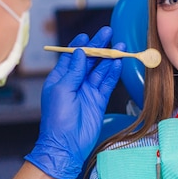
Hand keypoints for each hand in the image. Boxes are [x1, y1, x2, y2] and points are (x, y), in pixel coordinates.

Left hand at [25, 27, 122, 178]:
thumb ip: (73, 71)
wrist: (66, 145)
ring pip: (100, 70)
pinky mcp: (99, 100)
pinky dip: (113, 73)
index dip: (80, 45)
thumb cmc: (57, 119)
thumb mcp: (62, 90)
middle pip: (89, 60)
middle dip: (98, 46)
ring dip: (109, 58)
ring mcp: (87, 91)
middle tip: (108, 32)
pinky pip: (107, 83)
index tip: (88, 36)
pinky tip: (118, 63)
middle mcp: (74, 82)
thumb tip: (81, 53)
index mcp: (60, 78)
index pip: (72, 57)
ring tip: (120, 45)